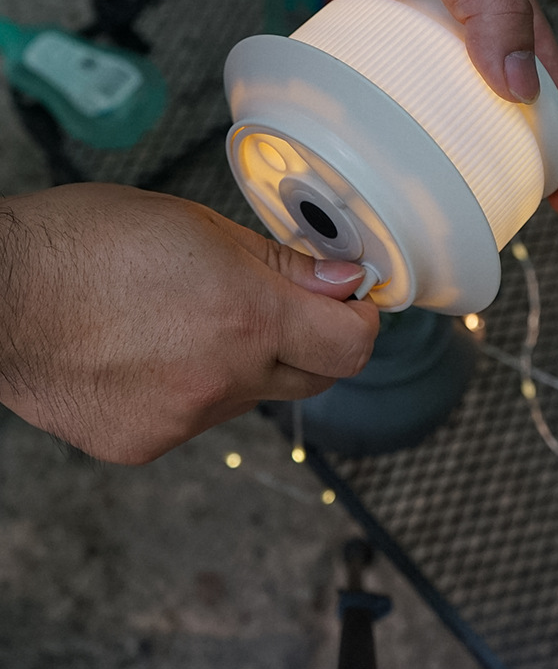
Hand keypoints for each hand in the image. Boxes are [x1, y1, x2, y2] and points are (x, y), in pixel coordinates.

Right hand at [0, 184, 378, 463]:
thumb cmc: (84, 243)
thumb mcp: (195, 226)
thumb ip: (278, 263)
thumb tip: (339, 282)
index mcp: (245, 314)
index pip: (352, 345)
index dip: (362, 320)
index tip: (351, 303)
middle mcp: (223, 378)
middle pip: (314, 377)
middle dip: (310, 341)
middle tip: (277, 305)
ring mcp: (183, 419)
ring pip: (252, 395)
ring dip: (245, 362)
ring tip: (190, 320)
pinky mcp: (146, 443)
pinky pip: (200, 417)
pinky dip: (195, 387)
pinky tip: (154, 353)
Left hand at [70, 0, 557, 218]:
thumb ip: (492, 6)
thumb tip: (522, 89)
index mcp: (503, 3)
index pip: (548, 85)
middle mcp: (467, 19)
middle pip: (501, 102)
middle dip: (511, 158)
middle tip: (504, 212)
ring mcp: (419, 26)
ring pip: (445, 99)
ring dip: (452, 144)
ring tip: (444, 194)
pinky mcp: (374, 27)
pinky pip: (395, 83)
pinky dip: (399, 116)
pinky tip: (386, 146)